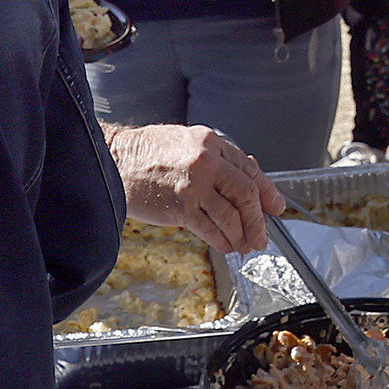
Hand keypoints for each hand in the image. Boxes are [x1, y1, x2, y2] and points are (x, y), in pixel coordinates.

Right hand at [108, 121, 276, 256]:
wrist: (113, 161)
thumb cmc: (149, 153)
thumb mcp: (188, 143)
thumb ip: (218, 160)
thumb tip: (248, 179)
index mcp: (211, 142)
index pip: (249, 169)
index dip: (267, 192)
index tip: (276, 207)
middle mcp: (206, 161)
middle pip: (245, 193)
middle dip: (258, 219)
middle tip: (262, 235)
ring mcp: (194, 186)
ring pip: (231, 216)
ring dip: (242, 235)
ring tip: (245, 245)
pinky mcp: (180, 208)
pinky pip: (211, 229)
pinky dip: (223, 241)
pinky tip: (227, 245)